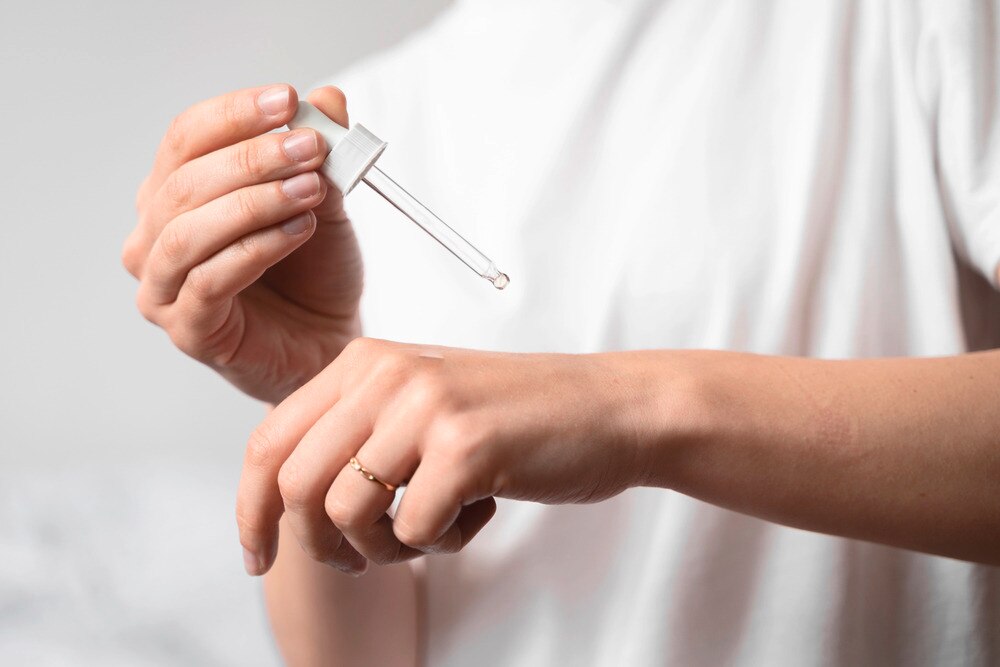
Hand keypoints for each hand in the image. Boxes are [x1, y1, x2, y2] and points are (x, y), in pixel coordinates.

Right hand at [123, 84, 363, 403]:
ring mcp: (164, 287)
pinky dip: (257, 249)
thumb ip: (319, 154)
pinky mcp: (188, 330)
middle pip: (185, 182)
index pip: (186, 137)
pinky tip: (298, 230)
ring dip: (254, 203)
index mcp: (176, 193)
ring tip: (311, 190)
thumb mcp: (323, 200)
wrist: (330, 340)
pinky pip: (210, 281)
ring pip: (189, 232)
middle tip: (309, 148)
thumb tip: (327, 98)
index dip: (234, 114)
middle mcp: (156, 236)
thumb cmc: (314, 273)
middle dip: (252, 158)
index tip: (286, 99)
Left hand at [235, 338, 646, 575]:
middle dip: (319, 543)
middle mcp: (386, 373)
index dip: (250, 510)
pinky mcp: (466, 446)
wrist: (608, 409)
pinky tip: (478, 511)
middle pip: (295, 485)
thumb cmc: (516, 416)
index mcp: (364, 361)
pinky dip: (443, 541)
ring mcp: (426, 406)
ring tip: (430, 529)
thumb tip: (285, 501)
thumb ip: (354, 433)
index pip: (268, 441)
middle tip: (362, 559)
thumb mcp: (419, 405)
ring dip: (384, 547)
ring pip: (347, 514)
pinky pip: (415, 531)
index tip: (259, 555)